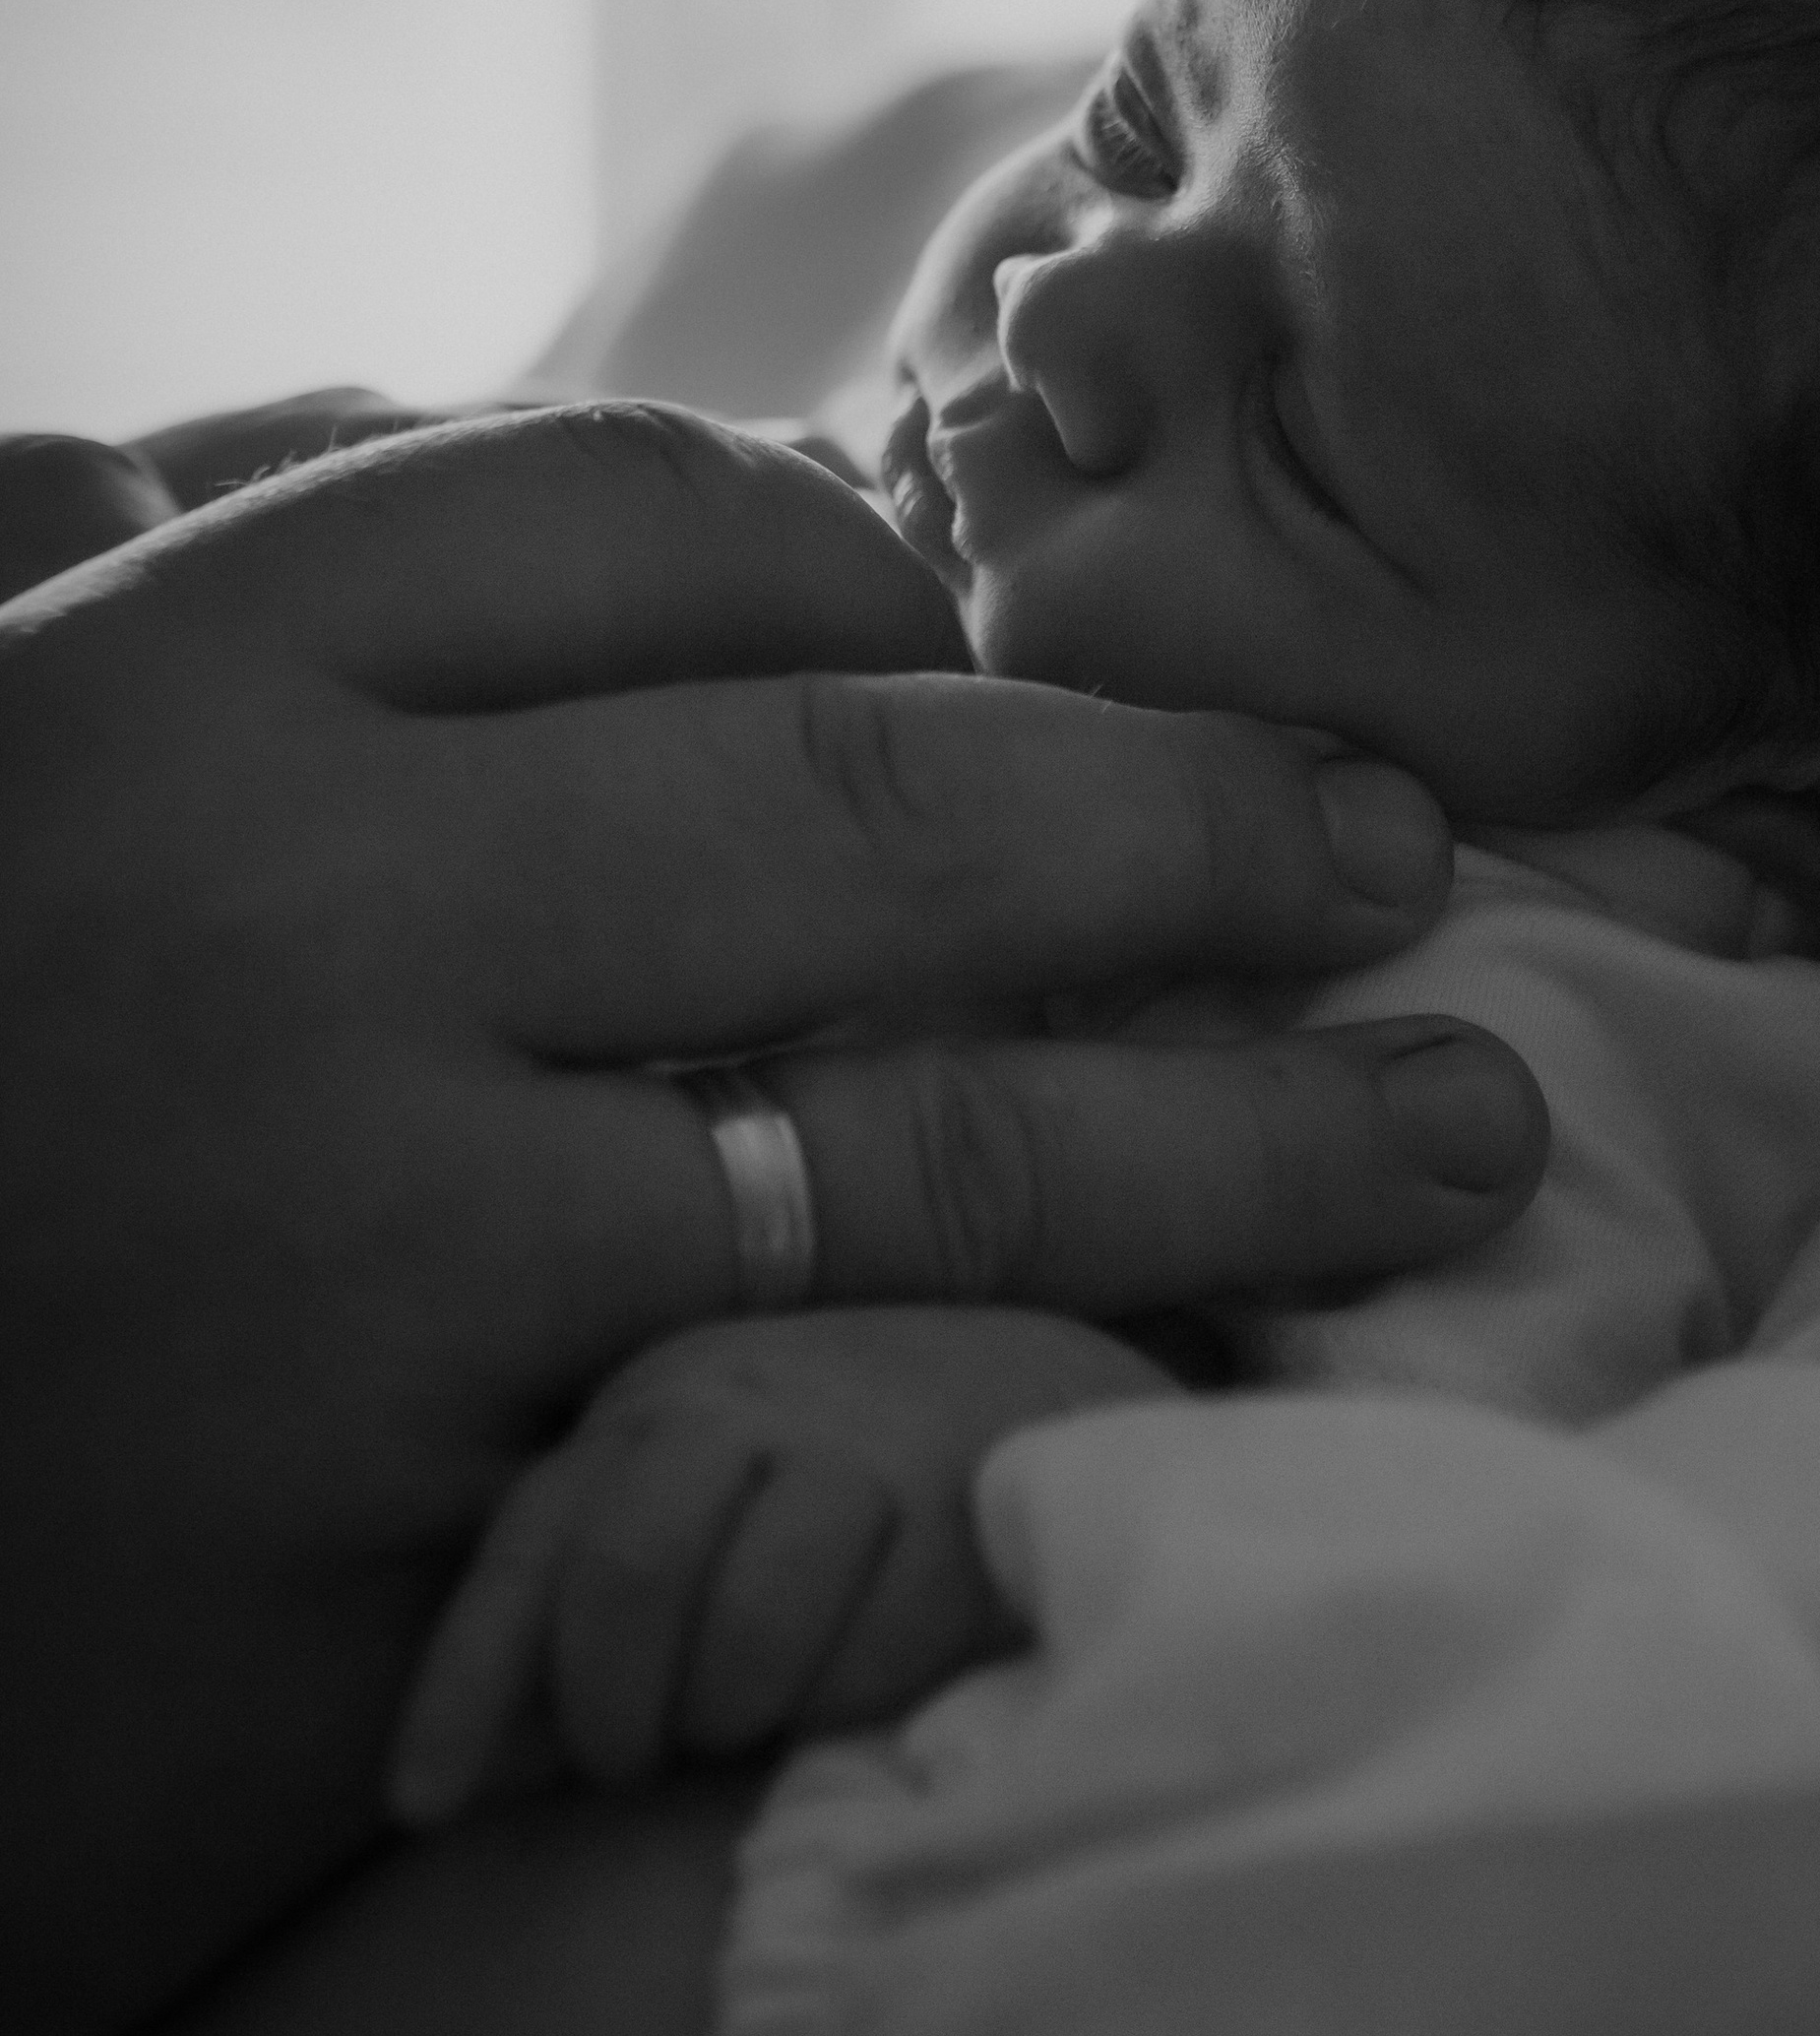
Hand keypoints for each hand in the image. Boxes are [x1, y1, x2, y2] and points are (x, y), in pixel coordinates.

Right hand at [0, 400, 1542, 2035]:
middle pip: (864, 789)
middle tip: (1398, 850)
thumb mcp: (26, 797)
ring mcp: (362, 1214)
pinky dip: (1061, 1388)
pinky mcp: (416, 1523)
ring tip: (1460, 1129)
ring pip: (922, 1121)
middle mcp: (288, 900)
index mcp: (173, 677)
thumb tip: (662, 552)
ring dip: (1241, 1121)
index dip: (885, 570)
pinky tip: (1217, 1385)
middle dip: (1185, 815)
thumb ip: (283, 653)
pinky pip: (831, 1415)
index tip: (1014, 661)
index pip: (636, 512)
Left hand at [390, 1309, 1156, 1817]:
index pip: (535, 1538)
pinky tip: (845, 1693)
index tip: (423, 1806)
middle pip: (627, 1573)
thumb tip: (464, 1775)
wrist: (1037, 1396)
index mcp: (658, 1401)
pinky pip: (869, 1647)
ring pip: (747, 1620)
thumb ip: (583, 1619)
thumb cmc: (829, 1485)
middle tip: (636, 1763)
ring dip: (727, 1709)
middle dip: (613, 1708)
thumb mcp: (694, 1515)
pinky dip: (835, 1700)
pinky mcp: (966, 1508)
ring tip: (744, 1723)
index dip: (468, 1682)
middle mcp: (747, 1400)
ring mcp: (864, 1442)